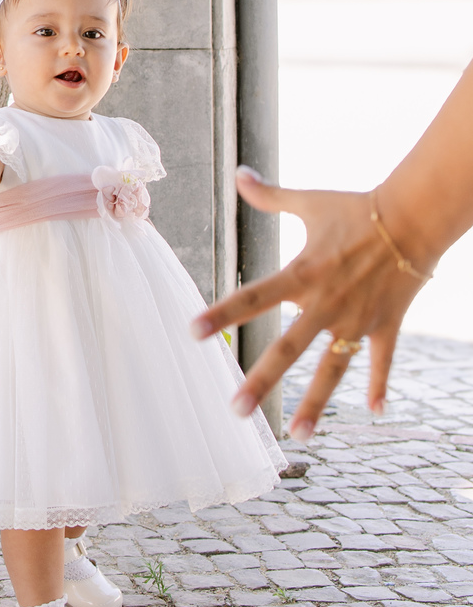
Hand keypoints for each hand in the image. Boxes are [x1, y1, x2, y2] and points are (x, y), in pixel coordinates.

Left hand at [191, 169, 426, 441]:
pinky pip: (381, 362)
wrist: (412, 217)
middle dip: (262, 380)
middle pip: (288, 348)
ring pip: (333, 369)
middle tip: (236, 410)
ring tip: (299, 435)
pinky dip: (379, 386)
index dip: (223, 314)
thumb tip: (239, 172)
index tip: (193, 332)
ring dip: (316, 402)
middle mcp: (326, 304)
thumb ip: (269, 195)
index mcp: (302, 275)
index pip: (253, 297)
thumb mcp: (309, 201)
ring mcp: (357, 320)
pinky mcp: (385, 326)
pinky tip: (373, 412)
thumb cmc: (355, 210)